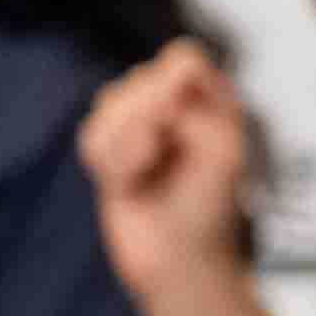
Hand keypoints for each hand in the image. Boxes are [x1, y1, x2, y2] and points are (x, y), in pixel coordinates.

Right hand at [79, 39, 256, 294]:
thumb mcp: (223, 146)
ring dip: (130, 146)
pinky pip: (92, 135)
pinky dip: (113, 163)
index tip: (190, 129)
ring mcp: (134, 123)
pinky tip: (130, 183)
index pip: (182, 59)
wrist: (182, 257)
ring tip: (150, 173)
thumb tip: (153, 84)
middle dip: (151, 121)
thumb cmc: (212, 203)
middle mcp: (171, 102)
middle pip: (140, 79)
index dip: (178, 90)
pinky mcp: (106, 150)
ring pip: (110, 104)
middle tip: (170, 157)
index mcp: (209, 95)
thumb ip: (192, 104)